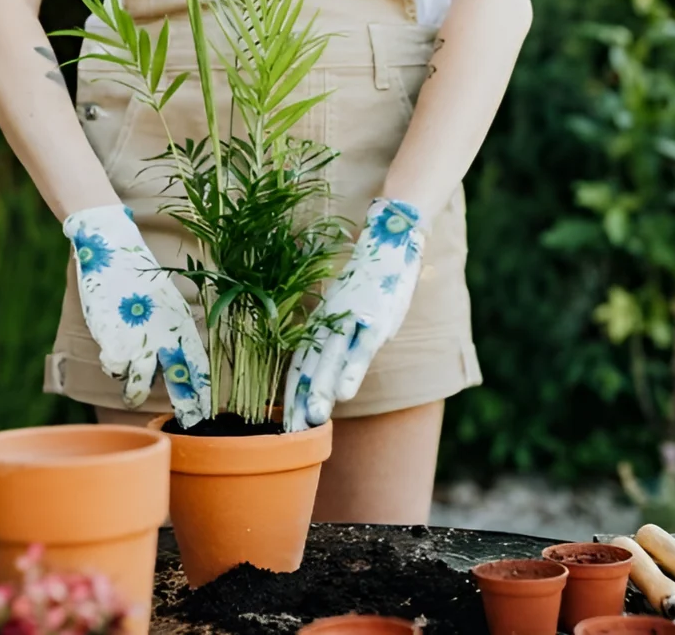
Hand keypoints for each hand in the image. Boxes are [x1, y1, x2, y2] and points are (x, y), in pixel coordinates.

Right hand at [65, 205, 211, 427]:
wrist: (112, 252)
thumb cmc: (138, 278)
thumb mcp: (166, 304)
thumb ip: (171, 333)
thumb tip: (174, 363)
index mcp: (182, 325)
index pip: (199, 367)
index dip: (203, 392)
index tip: (207, 413)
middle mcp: (164, 336)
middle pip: (178, 382)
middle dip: (185, 406)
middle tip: (188, 421)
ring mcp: (138, 341)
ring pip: (139, 385)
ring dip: (135, 394)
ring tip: (132, 397)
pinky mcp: (112, 341)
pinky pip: (114, 369)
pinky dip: (112, 365)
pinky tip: (112, 351)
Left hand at [284, 199, 424, 430]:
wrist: (390, 242)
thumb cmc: (368, 284)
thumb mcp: (347, 311)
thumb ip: (335, 338)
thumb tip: (325, 373)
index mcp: (321, 324)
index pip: (300, 365)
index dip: (291, 394)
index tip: (284, 423)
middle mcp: (331, 324)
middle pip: (311, 367)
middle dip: (302, 400)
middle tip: (291, 431)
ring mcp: (353, 321)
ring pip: (331, 360)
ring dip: (322, 390)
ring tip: (313, 419)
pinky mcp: (376, 319)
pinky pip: (361, 349)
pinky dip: (351, 371)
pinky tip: (345, 394)